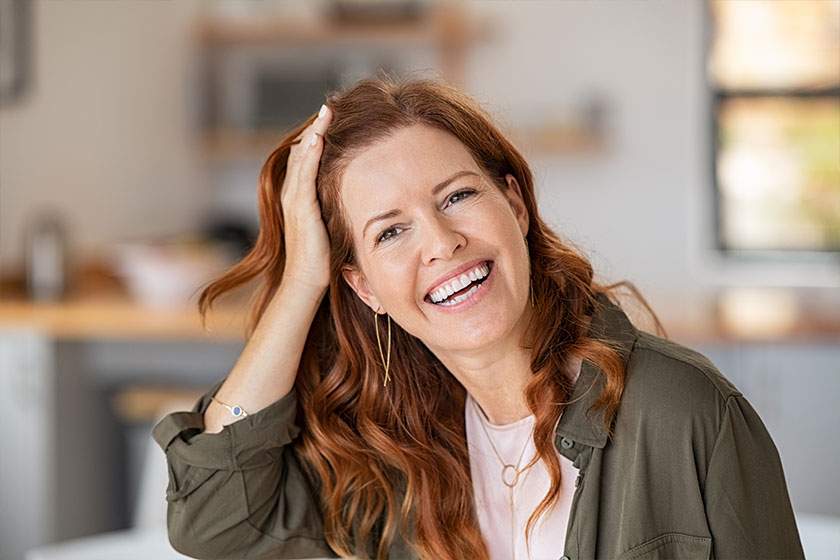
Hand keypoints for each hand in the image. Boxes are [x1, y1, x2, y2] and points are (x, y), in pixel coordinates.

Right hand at [280, 104, 332, 293]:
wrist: (306, 282)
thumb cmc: (322, 258)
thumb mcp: (330, 223)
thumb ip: (336, 205)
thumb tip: (357, 193)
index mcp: (299, 195)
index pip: (307, 157)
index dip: (318, 136)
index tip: (333, 118)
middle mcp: (292, 193)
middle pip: (302, 150)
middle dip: (316, 127)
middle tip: (330, 105)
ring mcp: (294, 200)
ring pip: (301, 156)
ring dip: (313, 132)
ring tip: (326, 111)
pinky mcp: (300, 208)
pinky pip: (304, 174)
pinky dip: (310, 154)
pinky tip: (319, 137)